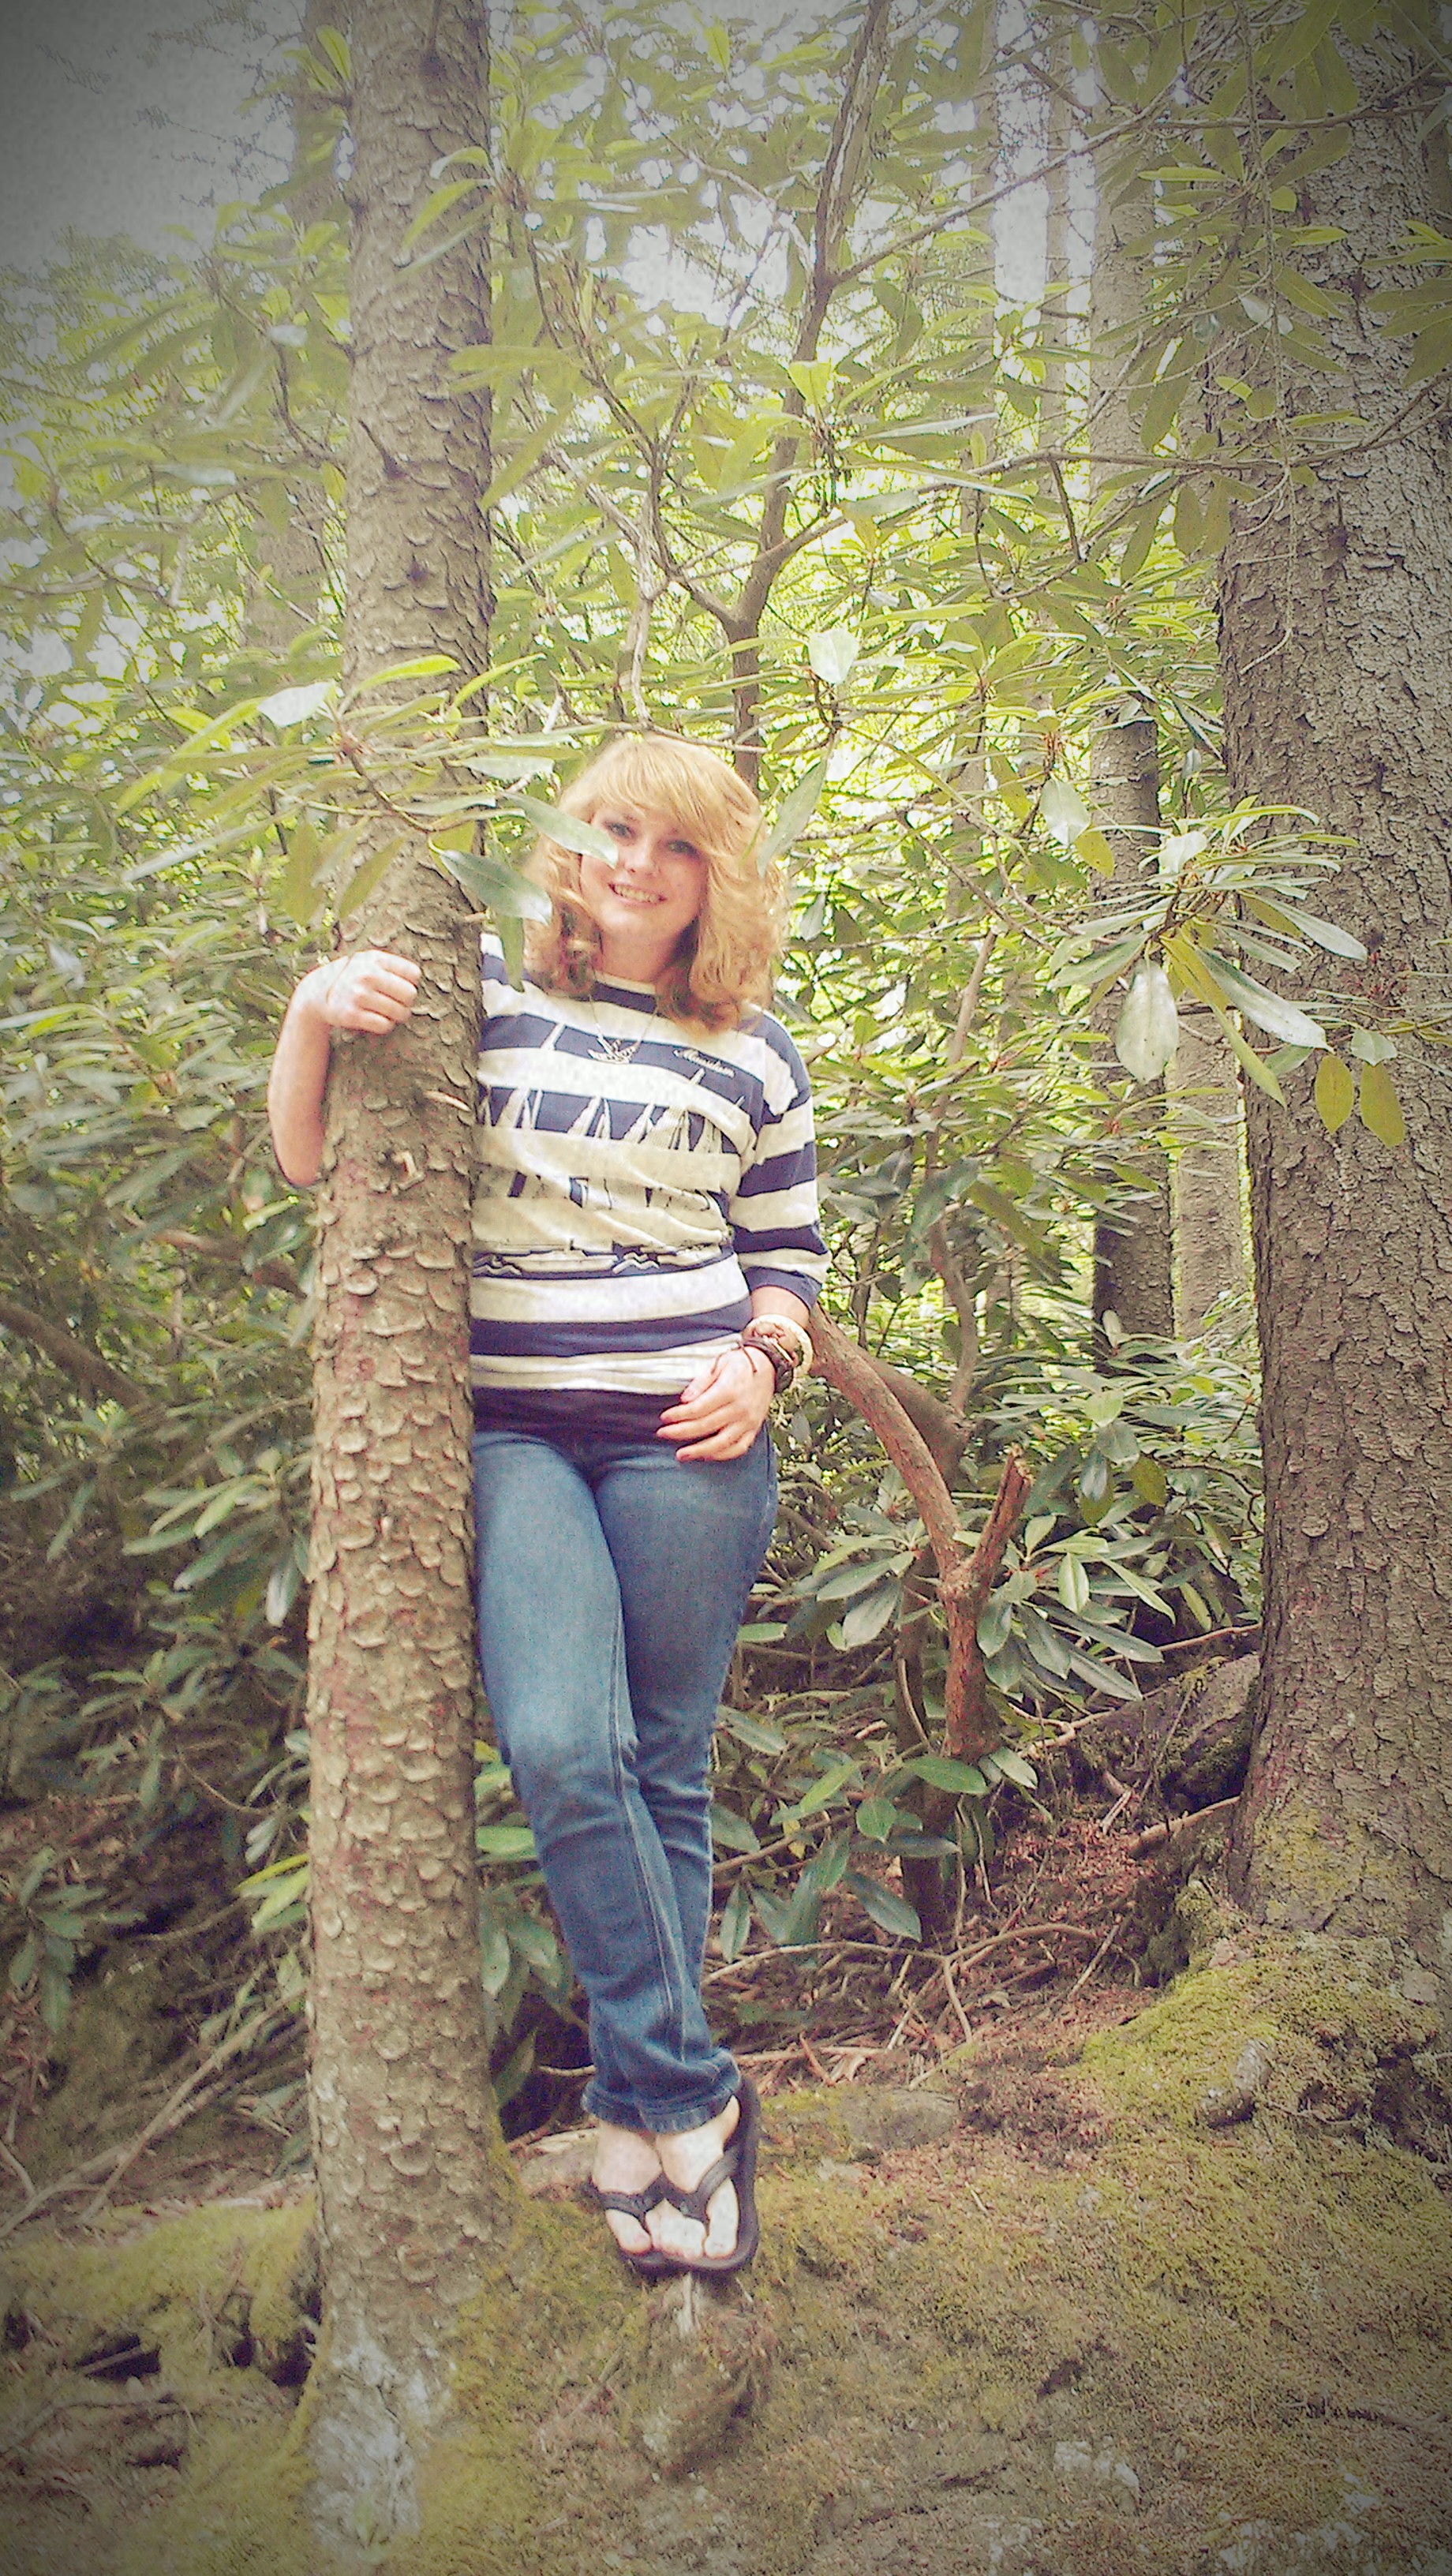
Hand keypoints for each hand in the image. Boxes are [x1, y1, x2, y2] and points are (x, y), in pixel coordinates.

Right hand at [311, 950, 420, 1034]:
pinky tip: (376, 1020)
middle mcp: (367, 975)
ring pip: (400, 1013)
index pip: (414, 974)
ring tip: (386, 1012)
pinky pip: (385, 1025)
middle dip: (406, 1002)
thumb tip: (417, 981)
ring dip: (396, 1016)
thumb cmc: (353, 977)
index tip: (399, 987)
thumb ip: (393, 967)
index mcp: (375, 959)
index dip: (410, 984)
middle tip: (396, 1003)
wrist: (317, 992)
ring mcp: (358, 995)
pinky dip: (384, 1025)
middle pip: (410, 995)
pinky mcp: (351, 1015)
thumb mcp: (369, 961)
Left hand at [656, 1345, 774, 1461]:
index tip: (664, 1418)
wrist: (768, 1366)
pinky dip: (721, 1455)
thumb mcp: (718, 1363)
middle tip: (663, 1434)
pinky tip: (706, 1455)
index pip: (699, 1408)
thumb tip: (685, 1399)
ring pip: (721, 1443)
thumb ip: (701, 1382)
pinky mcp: (754, 1429)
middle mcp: (740, 1409)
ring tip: (681, 1454)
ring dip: (699, 1451)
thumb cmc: (740, 1364)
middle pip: (706, 1426)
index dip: (679, 1415)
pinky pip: (738, 1448)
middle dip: (681, 1432)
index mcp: (729, 1390)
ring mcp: (748, 1422)